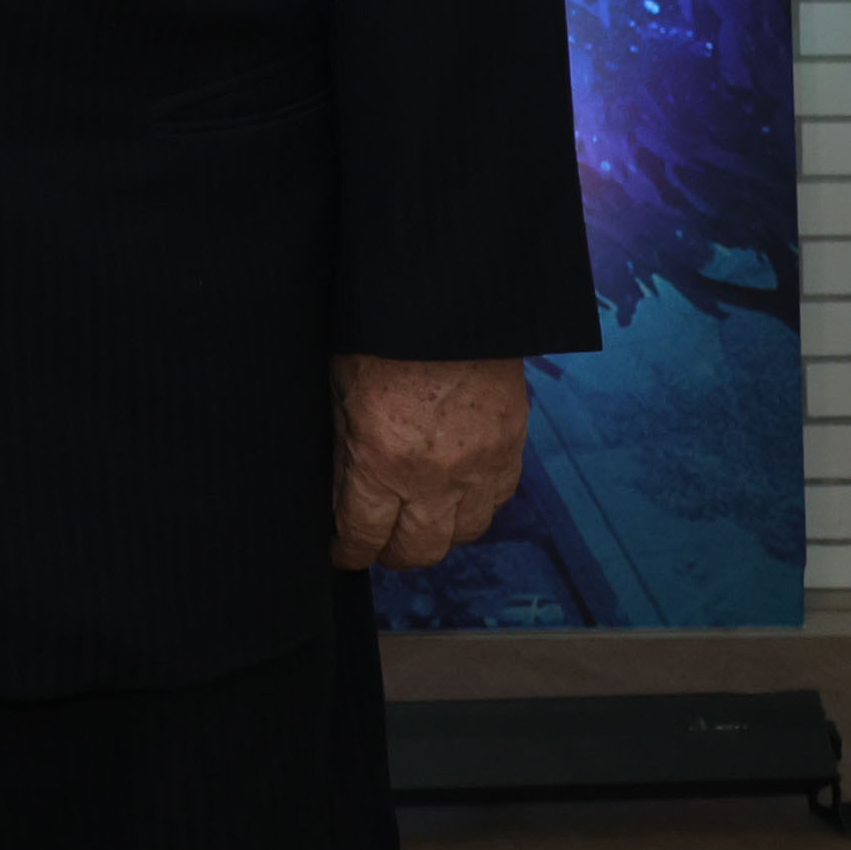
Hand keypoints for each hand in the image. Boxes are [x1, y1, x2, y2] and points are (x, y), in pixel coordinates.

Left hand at [327, 354, 527, 571]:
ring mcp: (479, 466)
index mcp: (382, 460)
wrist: (447, 296)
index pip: (364, 535)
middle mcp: (434, 476)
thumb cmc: (383, 334)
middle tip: (379, 542)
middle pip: (418, 550)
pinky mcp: (511, 448)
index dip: (349, 552)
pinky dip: (476, 505)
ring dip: (438, 532)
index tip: (343, 552)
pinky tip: (457, 491)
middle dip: (392, 553)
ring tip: (419, 517)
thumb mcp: (340, 391)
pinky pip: (498, 501)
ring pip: (462, 534)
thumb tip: (339, 497)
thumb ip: (343, 451)